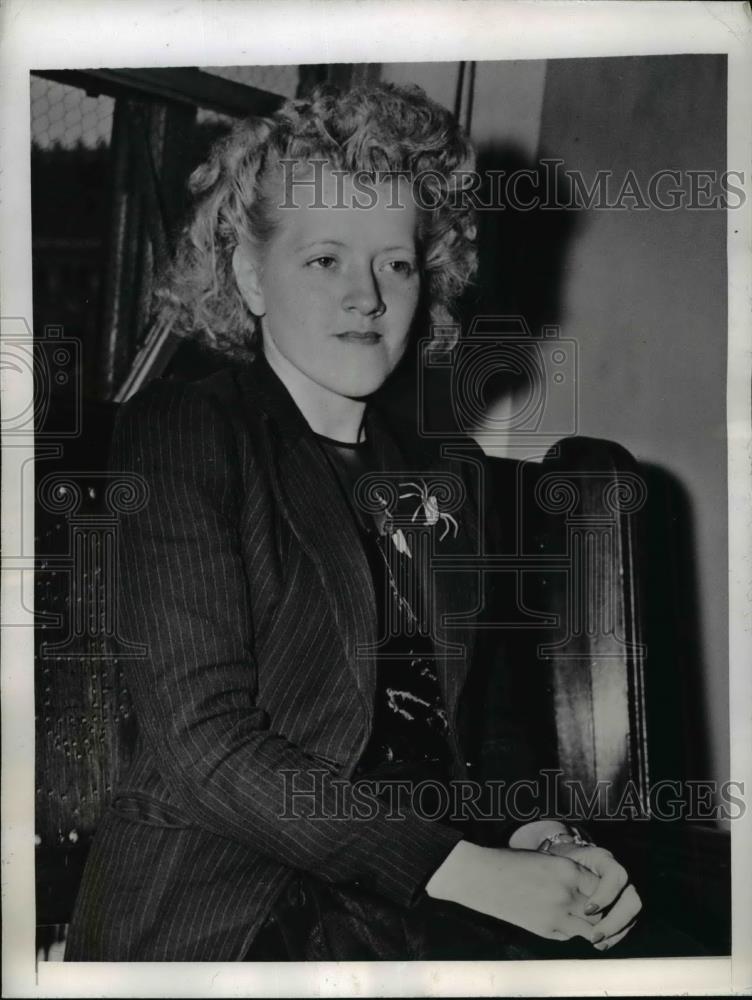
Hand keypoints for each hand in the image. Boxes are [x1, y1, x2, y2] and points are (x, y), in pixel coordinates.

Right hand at [425, 840, 605, 942]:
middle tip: (604, 912)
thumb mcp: (548, 860)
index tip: (604, 893)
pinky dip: (574, 932)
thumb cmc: (514, 863)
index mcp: (568, 869)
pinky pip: (571, 935)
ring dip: (594, 927)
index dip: (607, 893)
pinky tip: (566, 923)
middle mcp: (566, 893)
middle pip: (602, 911)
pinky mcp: (546, 930)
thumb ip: (573, 875)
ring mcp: (557, 914)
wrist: (484, 878)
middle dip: (605, 913)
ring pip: (592, 929)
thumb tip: (596, 892)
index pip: (605, 888)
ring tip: (591, 922)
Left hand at [544, 841, 641, 950]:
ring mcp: (625, 891)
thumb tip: (566, 900)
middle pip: (632, 900)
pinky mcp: (623, 906)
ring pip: (632, 915)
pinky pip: (627, 923)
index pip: (616, 876)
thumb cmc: (560, 862)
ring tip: (596, 942)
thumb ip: (566, 876)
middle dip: (614, 921)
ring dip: (616, 932)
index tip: (587, 910)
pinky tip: (600, 943)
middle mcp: (619, 875)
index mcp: (604, 860)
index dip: (605, 895)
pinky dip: (615, 935)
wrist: (565, 859)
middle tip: (594, 935)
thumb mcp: (560, 863)